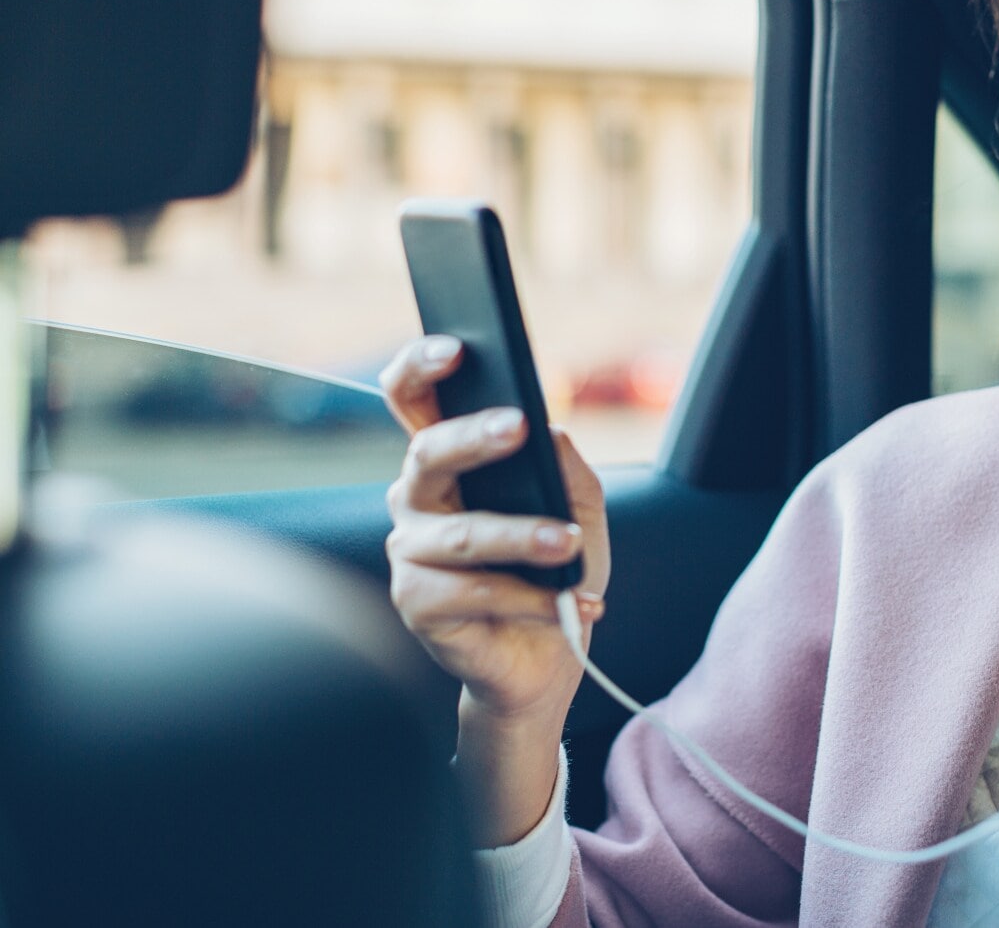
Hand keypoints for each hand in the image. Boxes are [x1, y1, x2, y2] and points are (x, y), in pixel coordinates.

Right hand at [379, 335, 611, 725]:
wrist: (548, 658)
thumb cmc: (555, 572)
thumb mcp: (579, 511)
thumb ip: (565, 468)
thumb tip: (552, 431)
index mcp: (447, 464)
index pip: (415, 402)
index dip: (421, 369)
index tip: (456, 350)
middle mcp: (417, 500)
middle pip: (426, 453)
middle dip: (474, 437)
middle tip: (519, 426)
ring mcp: (410, 553)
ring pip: (462, 533)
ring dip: (523, 536)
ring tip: (569, 543)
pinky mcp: (416, 604)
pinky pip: (474, 591)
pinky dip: (532, 597)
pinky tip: (574, 602)